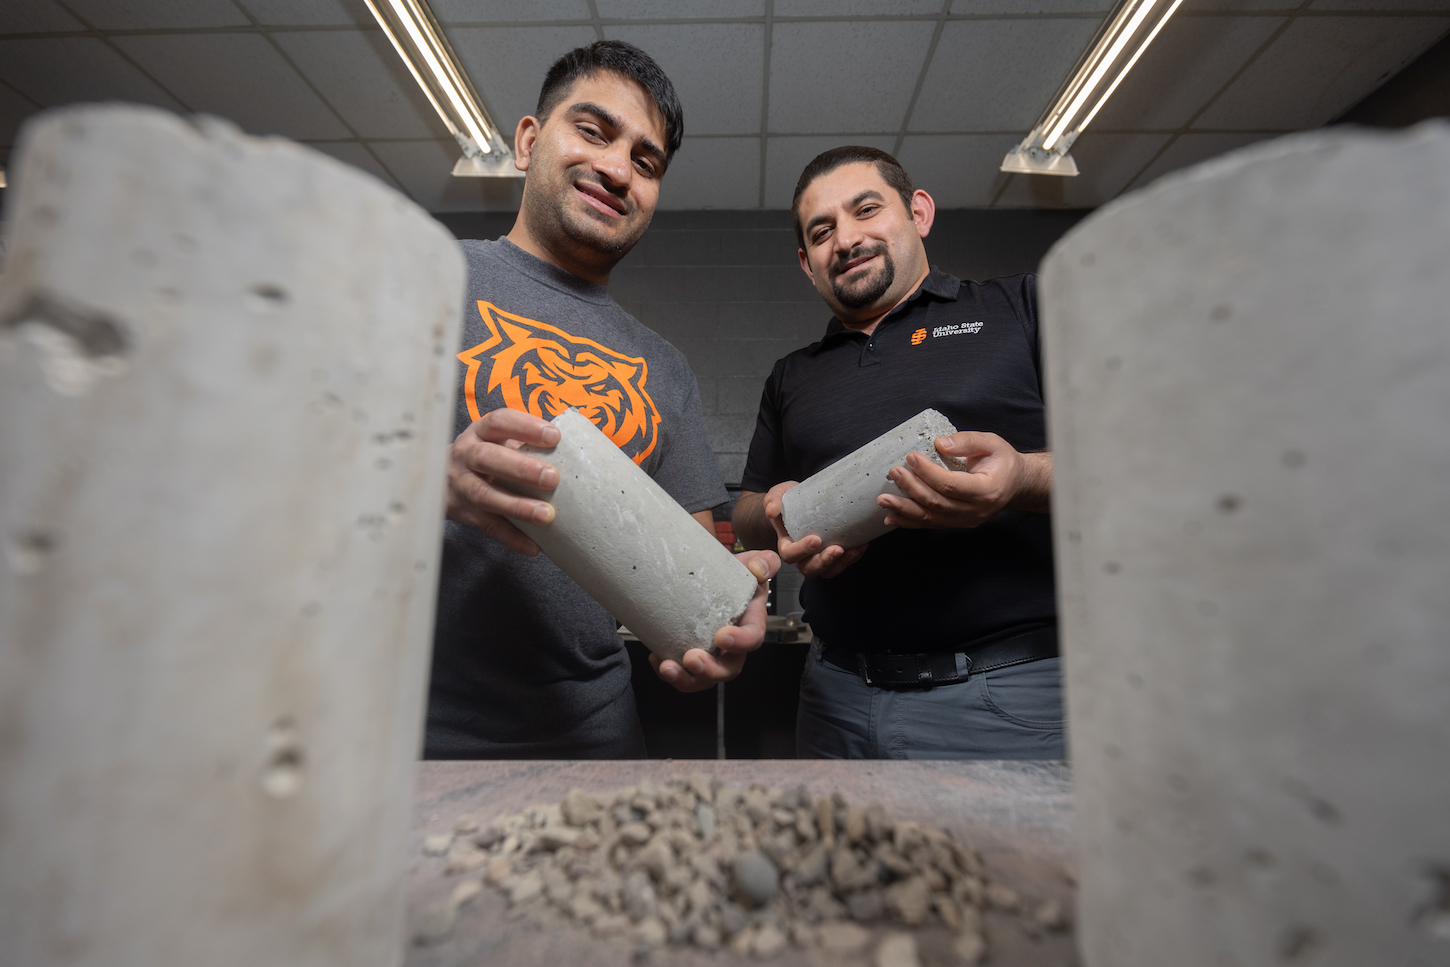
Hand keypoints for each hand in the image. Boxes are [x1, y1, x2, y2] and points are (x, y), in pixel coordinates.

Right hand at [446, 407, 561, 554]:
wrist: (437, 476)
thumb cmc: (483, 456)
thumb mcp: (496, 441)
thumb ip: (524, 443)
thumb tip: (574, 449)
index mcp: (479, 432)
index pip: (499, 422)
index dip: (526, 427)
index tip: (554, 436)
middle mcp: (465, 455)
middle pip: (488, 458)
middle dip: (521, 468)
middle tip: (553, 478)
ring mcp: (460, 484)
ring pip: (485, 495)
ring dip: (517, 506)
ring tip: (547, 515)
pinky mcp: (462, 512)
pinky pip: (487, 526)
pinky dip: (511, 537)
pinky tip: (533, 546)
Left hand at [651, 550, 779, 691]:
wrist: (714, 577)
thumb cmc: (736, 574)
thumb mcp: (754, 563)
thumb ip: (763, 562)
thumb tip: (758, 569)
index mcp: (750, 623)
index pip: (753, 638)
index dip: (740, 642)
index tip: (721, 636)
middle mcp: (733, 646)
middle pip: (728, 668)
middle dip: (710, 670)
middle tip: (691, 659)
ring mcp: (711, 653)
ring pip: (703, 678)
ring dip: (685, 679)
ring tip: (666, 667)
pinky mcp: (691, 653)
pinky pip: (682, 672)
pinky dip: (668, 669)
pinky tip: (655, 658)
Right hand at [763, 481, 866, 578]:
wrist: (802, 502)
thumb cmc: (788, 502)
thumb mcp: (777, 495)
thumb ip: (772, 501)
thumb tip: (773, 510)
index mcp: (787, 544)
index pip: (790, 554)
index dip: (802, 550)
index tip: (816, 539)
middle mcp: (802, 555)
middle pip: (810, 569)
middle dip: (824, 561)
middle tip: (838, 549)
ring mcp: (818, 556)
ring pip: (828, 571)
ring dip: (841, 563)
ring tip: (854, 550)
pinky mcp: (832, 553)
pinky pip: (842, 563)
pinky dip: (853, 557)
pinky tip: (862, 545)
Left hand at [879, 431, 1050, 528]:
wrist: (1015, 484)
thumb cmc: (1003, 461)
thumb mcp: (992, 443)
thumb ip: (967, 441)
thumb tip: (939, 443)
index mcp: (986, 490)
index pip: (950, 484)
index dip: (928, 472)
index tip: (911, 457)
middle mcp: (976, 510)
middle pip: (937, 503)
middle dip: (911, 488)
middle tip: (893, 472)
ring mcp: (966, 520)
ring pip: (931, 518)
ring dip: (904, 509)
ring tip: (883, 500)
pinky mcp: (957, 523)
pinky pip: (931, 524)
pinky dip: (909, 522)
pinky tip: (891, 517)